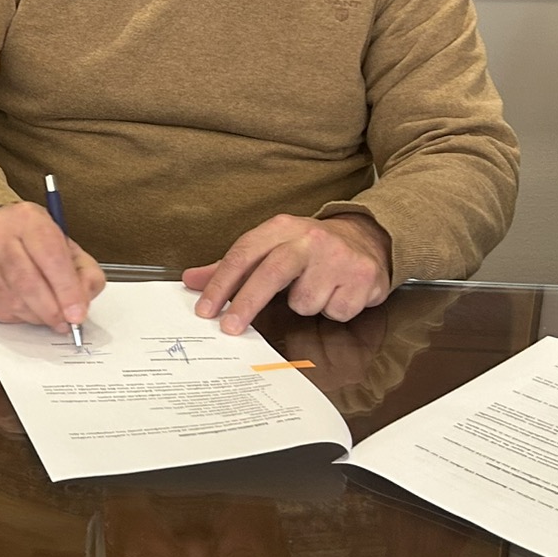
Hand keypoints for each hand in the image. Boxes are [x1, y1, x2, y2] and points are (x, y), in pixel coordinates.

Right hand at [0, 202, 104, 332]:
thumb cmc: (28, 238)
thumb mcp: (63, 242)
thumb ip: (83, 270)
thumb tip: (82, 304)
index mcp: (27, 219)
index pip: (51, 256)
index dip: (67, 290)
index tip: (78, 313)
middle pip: (28, 283)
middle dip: (53, 310)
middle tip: (67, 322)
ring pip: (14, 302)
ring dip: (38, 316)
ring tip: (49, 312)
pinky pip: (0, 311)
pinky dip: (20, 317)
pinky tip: (27, 306)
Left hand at [182, 213, 392, 334]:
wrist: (367, 238)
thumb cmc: (308, 248)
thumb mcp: (271, 246)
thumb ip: (232, 266)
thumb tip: (191, 281)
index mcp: (281, 228)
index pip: (243, 254)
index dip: (221, 283)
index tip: (205, 309)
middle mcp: (309, 238)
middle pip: (271, 273)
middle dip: (247, 303)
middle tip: (229, 328)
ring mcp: (339, 257)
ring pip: (304, 301)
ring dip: (303, 304)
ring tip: (313, 288)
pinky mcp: (363, 277)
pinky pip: (335, 312)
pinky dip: (331, 310)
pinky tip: (336, 292)